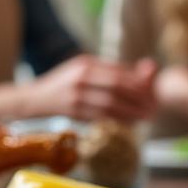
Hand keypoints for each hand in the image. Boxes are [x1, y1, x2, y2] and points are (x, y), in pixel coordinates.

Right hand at [30, 54, 156, 121]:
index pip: (118, 73)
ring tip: (145, 117)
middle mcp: (81, 78)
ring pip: (110, 104)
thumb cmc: (65, 83)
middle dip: (138, 98)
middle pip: (116, 87)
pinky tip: (129, 123)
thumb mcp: (84, 70)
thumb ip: (110, 71)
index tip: (152, 92)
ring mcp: (75, 95)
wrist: (34, 99)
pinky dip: (117, 120)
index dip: (138, 83)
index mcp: (86, 64)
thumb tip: (141, 73)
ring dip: (131, 112)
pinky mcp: (73, 111)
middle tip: (153, 106)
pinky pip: (100, 116)